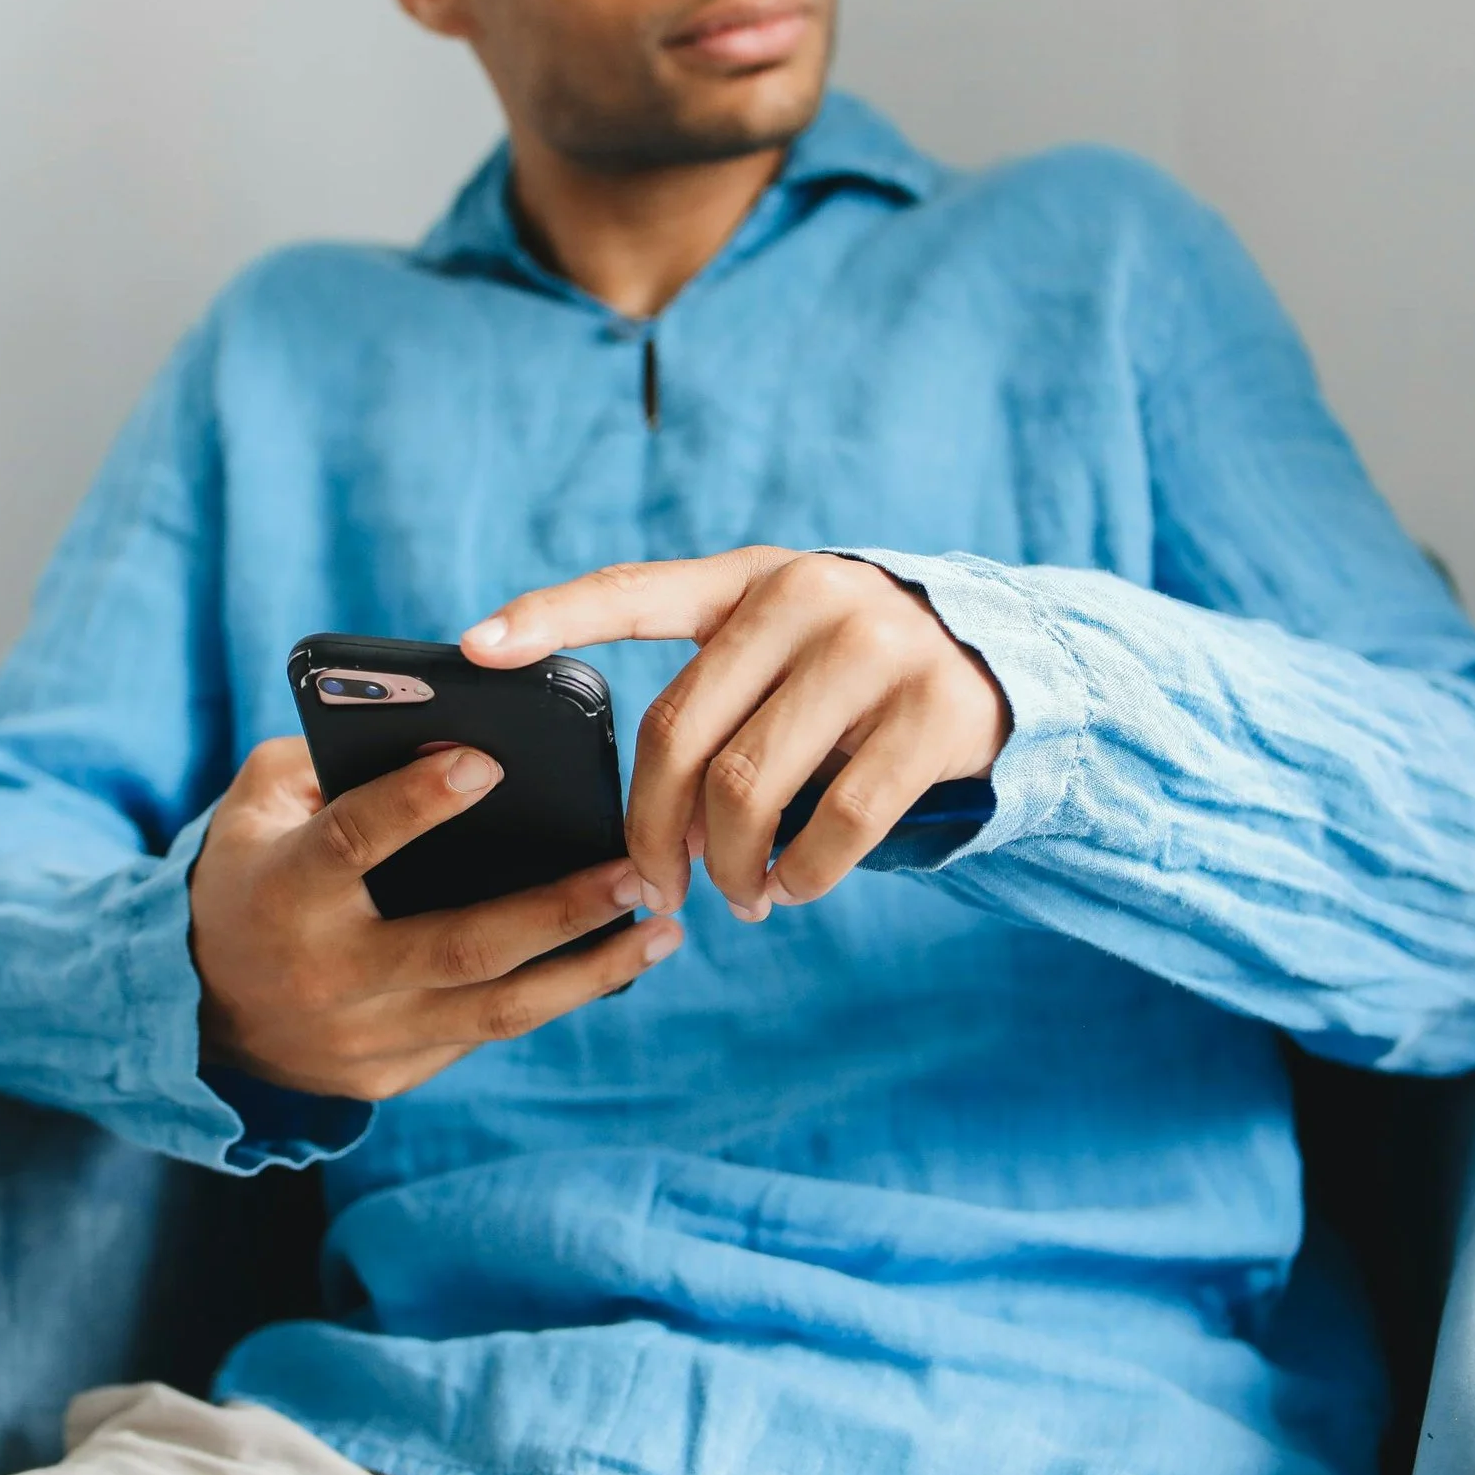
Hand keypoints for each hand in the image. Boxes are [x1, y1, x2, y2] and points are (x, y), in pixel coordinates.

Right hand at [189, 737, 682, 1100]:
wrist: (196, 1009)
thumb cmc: (250, 874)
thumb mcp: (258, 805)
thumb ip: (327, 757)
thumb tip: (435, 725)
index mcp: (283, 891)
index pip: (354, 843)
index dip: (416, 801)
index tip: (488, 759)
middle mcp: (327, 973)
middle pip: (462, 944)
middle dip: (559, 909)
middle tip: (637, 868)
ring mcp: (363, 1036)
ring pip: (498, 1009)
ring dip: (592, 969)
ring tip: (663, 927)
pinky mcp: (391, 1075)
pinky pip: (486, 1032)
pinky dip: (555, 996)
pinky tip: (615, 959)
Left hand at [461, 549, 1010, 922]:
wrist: (997, 660)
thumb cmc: (845, 675)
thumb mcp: (778, 649)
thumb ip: (709, 696)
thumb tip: (642, 826)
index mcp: (747, 579)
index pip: (632, 591)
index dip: (551, 617)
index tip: (478, 647)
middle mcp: (807, 597)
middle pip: (680, 732)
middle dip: (654, 830)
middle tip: (658, 884)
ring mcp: (876, 648)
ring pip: (751, 785)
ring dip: (730, 865)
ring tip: (736, 895)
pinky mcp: (933, 711)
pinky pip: (838, 821)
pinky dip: (802, 875)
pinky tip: (792, 887)